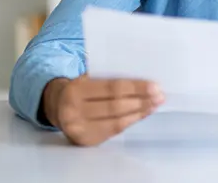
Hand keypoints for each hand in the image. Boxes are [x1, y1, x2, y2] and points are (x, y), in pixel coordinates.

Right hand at [42, 75, 163, 145]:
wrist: (57, 106)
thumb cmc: (81, 89)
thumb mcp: (88, 78)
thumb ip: (109, 77)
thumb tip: (143, 80)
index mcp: (76, 89)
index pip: (111, 88)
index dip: (135, 88)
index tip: (155, 85)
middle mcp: (74, 111)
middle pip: (115, 106)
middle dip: (141, 101)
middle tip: (160, 96)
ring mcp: (79, 129)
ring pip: (116, 120)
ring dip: (140, 112)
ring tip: (155, 104)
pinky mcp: (86, 141)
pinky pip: (114, 130)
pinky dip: (131, 121)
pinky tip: (143, 114)